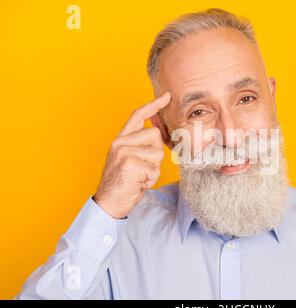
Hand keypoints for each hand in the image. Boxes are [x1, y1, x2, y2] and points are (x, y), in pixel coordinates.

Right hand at [93, 92, 170, 218]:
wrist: (109, 202)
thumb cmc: (124, 182)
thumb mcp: (131, 159)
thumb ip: (141, 145)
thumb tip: (159, 134)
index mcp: (121, 139)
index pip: (138, 115)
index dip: (154, 105)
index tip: (167, 96)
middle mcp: (120, 142)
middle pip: (155, 135)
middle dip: (156, 154)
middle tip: (142, 168)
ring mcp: (124, 152)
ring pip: (157, 153)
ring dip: (154, 169)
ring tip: (139, 177)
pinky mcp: (130, 163)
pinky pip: (154, 169)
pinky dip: (150, 179)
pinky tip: (138, 183)